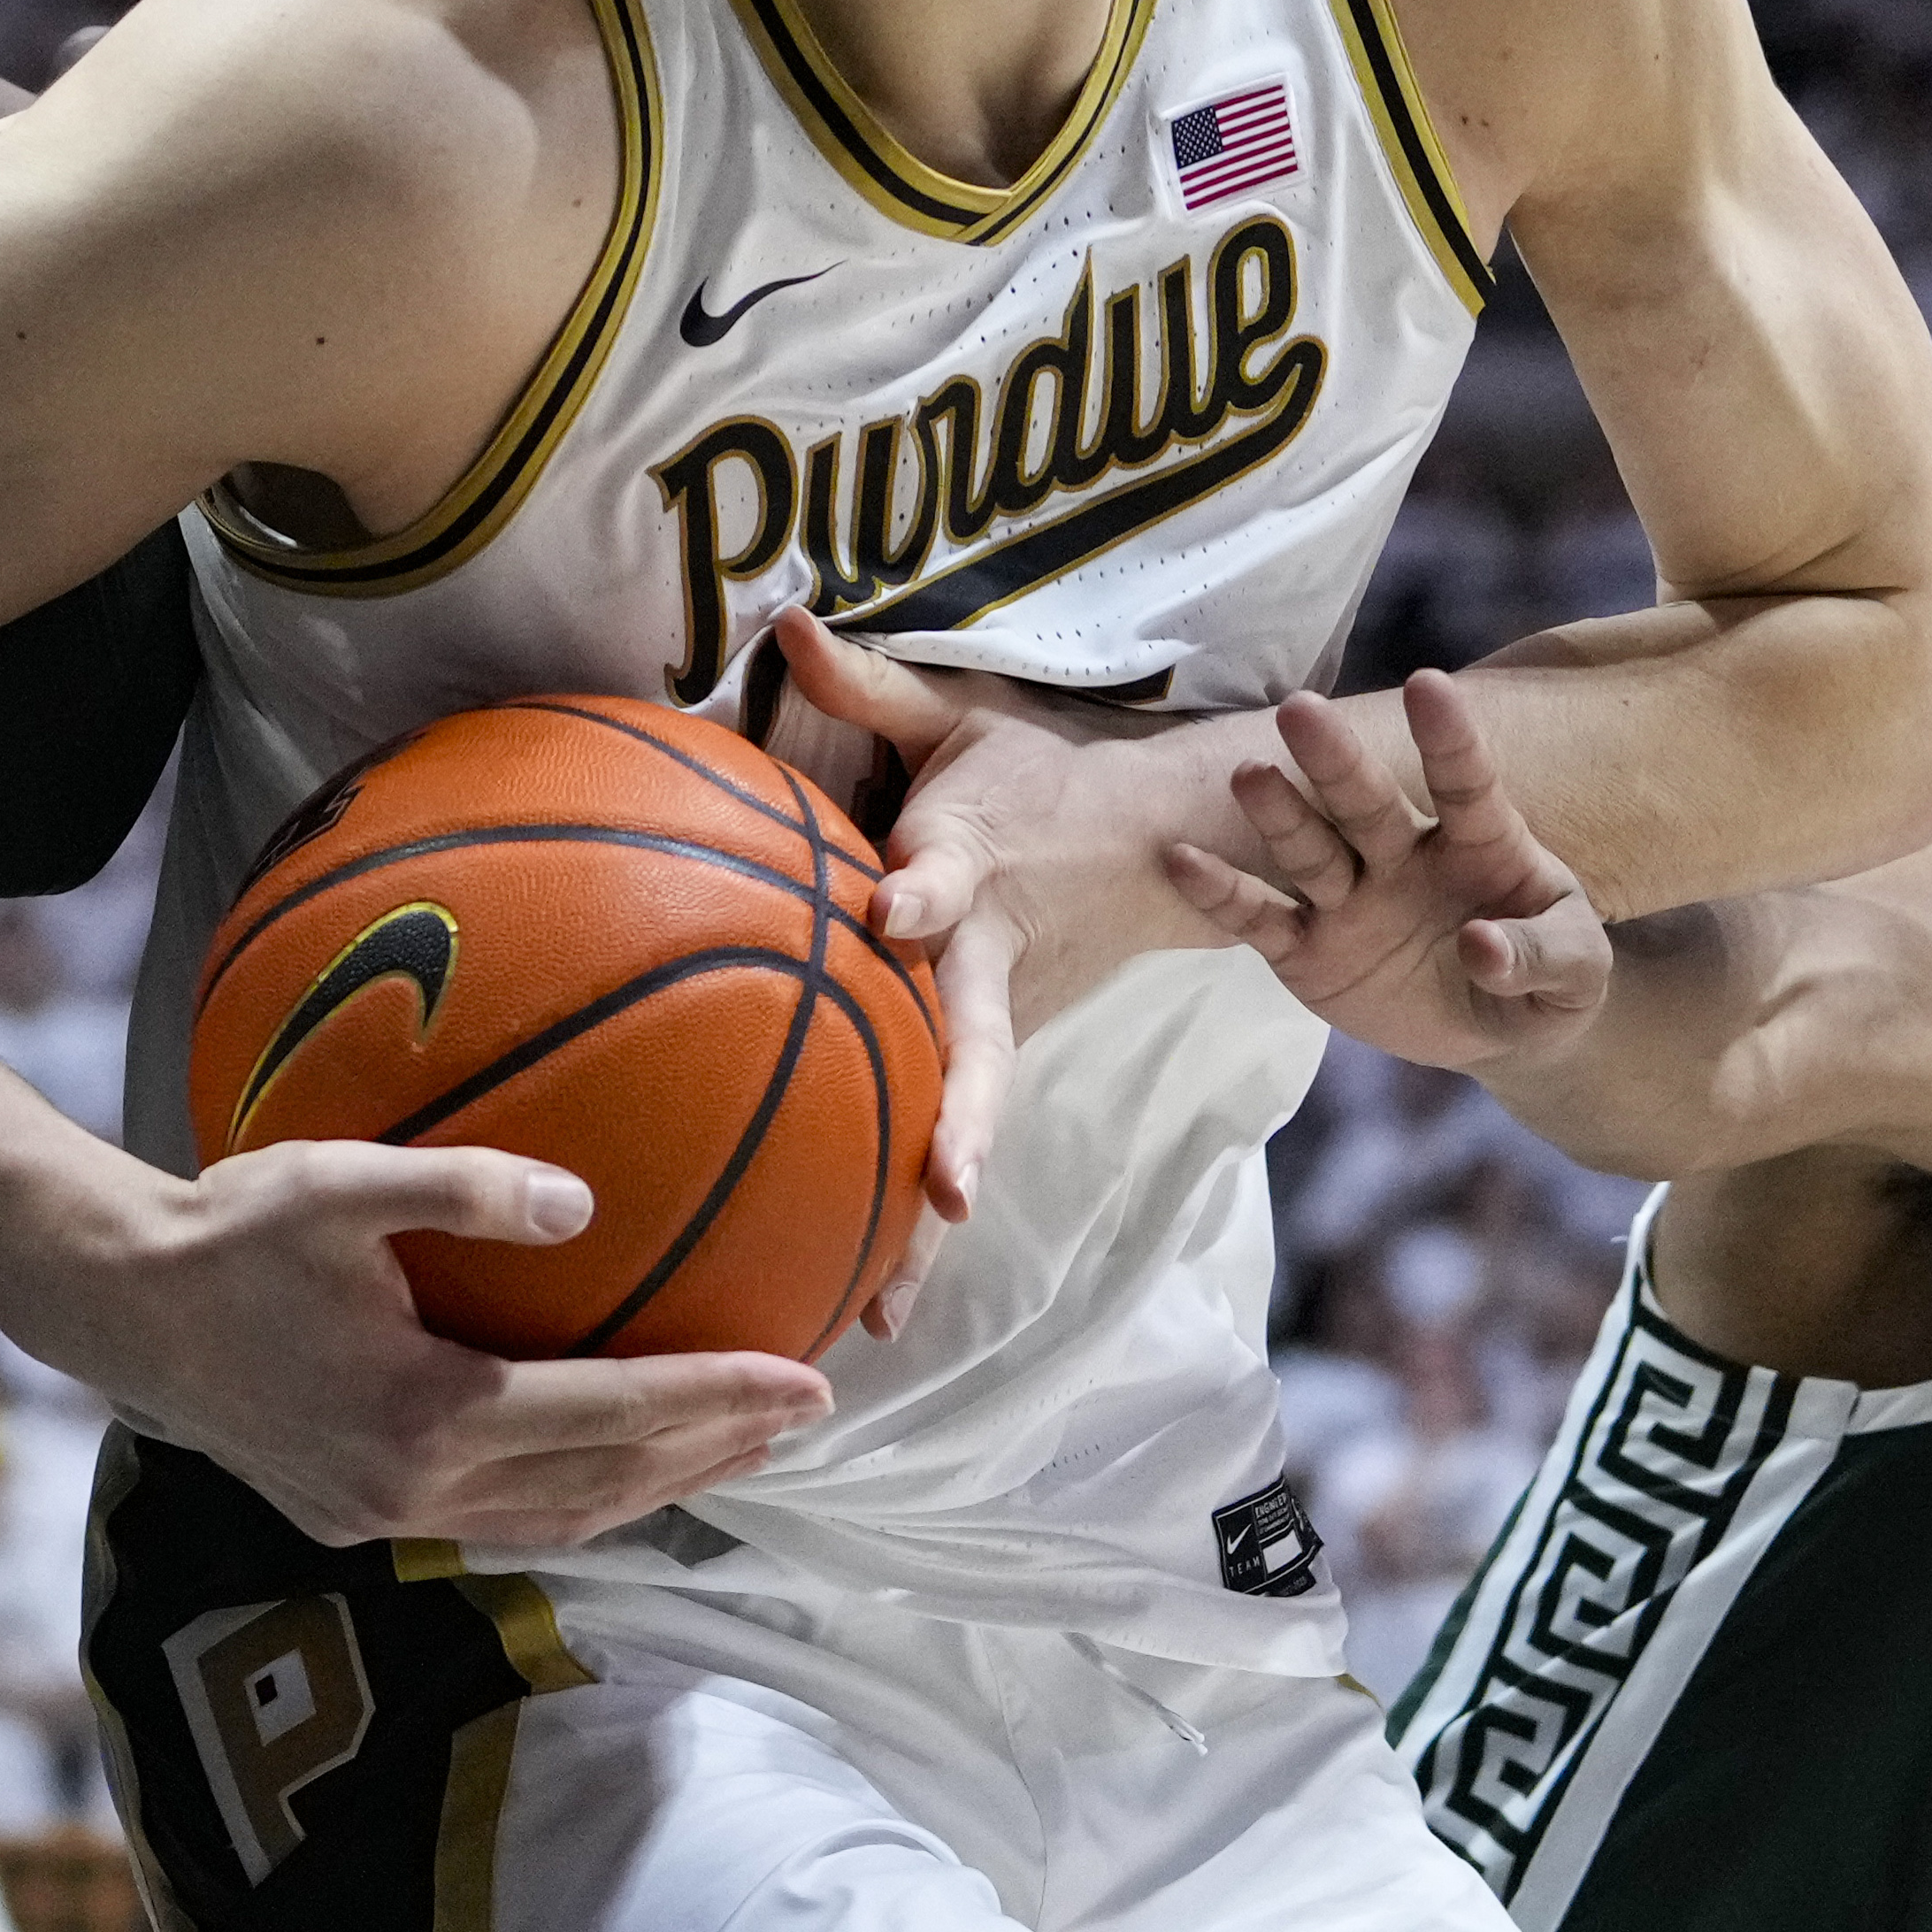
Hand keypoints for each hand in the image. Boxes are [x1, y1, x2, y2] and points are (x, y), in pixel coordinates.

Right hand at [52, 1137, 829, 1546]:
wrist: (118, 1309)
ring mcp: (383, 1516)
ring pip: (557, 1521)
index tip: (806, 1382)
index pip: (612, 1411)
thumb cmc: (230, 1230)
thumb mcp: (340, 1182)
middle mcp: (415, 1486)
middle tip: (805, 1417)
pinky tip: (613, 1464)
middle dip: (714, 1454)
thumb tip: (584, 1205)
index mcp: (427, 1409)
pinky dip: (578, 1498)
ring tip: (736, 1449)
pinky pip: (500, 1524)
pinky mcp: (353, 1519)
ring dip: (656, 1489)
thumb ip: (465, 1187)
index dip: (716, 1399)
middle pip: (604, 1483)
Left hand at [766, 607, 1238, 1336]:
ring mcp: (1002, 1019)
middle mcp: (992, 959)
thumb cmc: (1031, 766)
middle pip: (980, 1047)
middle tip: (950, 1193)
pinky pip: (953, 1140)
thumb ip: (867, 683)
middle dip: (966, 1120)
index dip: (918, 893)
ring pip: (967, 1123)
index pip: (944, 880)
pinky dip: (917, 1227)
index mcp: (974, 862)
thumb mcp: (960, 711)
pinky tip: (867, 1308)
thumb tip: (782, 621)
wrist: (1149, 835)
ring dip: (930, 1218)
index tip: (890, 910)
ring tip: (884, 1309)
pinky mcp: (995, 1054)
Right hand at [1162, 669, 1611, 1069]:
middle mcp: (1403, 855)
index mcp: (1480, 842)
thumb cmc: (1545, 977)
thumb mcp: (1578, 976)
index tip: (1428, 684)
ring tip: (1248, 774)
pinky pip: (1260, 920)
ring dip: (1279, 814)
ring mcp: (1349, 899)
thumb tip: (1482, 946)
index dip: (1448, 738)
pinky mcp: (1306, 949)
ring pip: (1309, 850)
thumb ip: (1546, 956)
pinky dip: (1220, 894)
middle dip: (1335, 760)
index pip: (1467, 783)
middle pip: (1366, 803)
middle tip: (1300, 710)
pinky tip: (1178, 860)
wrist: (1494, 1029)